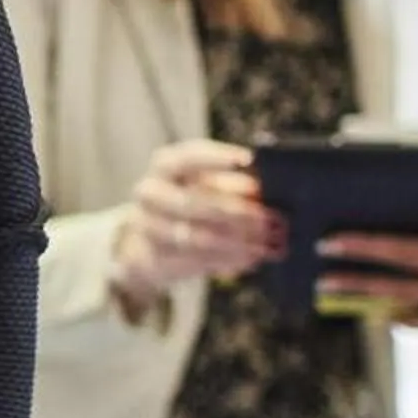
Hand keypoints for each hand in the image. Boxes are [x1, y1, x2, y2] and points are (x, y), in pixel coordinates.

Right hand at [111, 140, 284, 305]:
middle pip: (192, 202)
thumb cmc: (192, 204)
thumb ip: (235, 186)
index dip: (217, 157)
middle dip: (235, 213)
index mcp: (166, 166)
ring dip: (235, 243)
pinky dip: (226, 260)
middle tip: (268, 221)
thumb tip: (262, 192)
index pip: (188, 157)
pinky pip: (194, 261)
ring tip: (265, 246)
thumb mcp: (211, 188)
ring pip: (195, 237)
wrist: (151, 242)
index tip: (249, 159)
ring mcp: (148, 227)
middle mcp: (150, 193)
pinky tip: (250, 259)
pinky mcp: (153, 257)